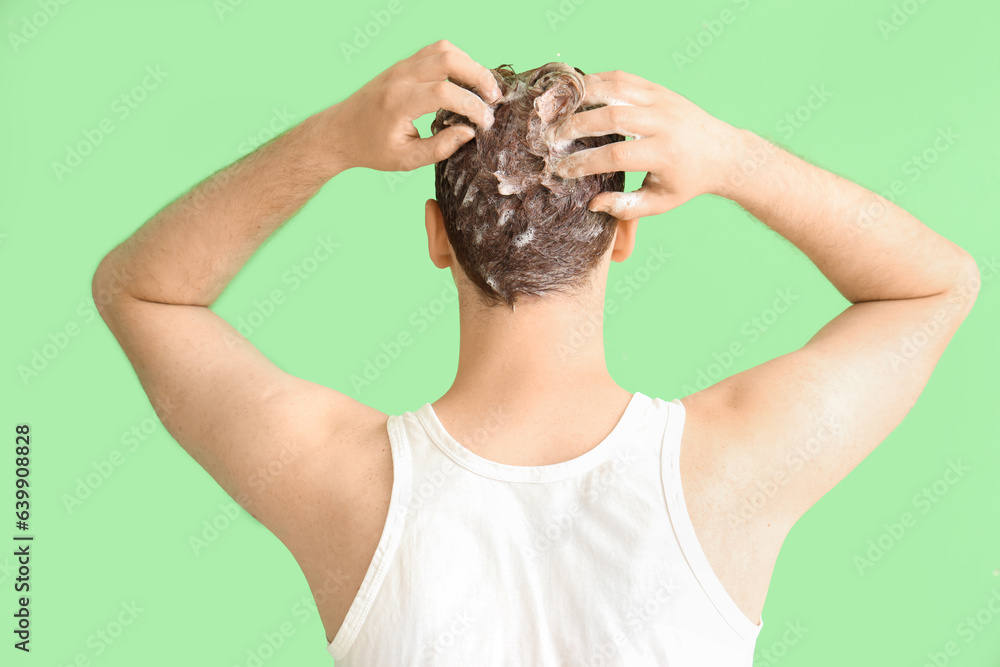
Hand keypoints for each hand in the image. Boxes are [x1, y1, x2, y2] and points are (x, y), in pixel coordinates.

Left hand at [324, 40, 500, 172]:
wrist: (340, 131)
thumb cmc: (371, 149)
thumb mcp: (406, 159)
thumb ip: (440, 148)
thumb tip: (469, 133)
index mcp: (399, 102)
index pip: (445, 92)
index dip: (472, 106)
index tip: (485, 123)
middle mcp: (400, 77)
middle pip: (449, 59)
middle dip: (478, 76)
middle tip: (495, 99)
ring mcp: (401, 66)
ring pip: (444, 49)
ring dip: (469, 65)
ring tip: (483, 90)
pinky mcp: (404, 65)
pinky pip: (435, 52)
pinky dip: (457, 62)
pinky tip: (466, 82)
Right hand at [551, 70, 744, 218]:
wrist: (722, 152)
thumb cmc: (687, 182)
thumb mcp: (660, 203)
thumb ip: (626, 207)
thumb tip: (593, 204)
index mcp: (664, 154)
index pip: (616, 155)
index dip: (584, 162)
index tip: (563, 170)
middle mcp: (663, 122)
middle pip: (611, 117)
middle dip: (576, 127)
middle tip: (552, 139)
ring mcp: (660, 100)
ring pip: (614, 89)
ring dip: (582, 98)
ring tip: (559, 112)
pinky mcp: (658, 88)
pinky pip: (622, 78)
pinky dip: (596, 81)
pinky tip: (577, 94)